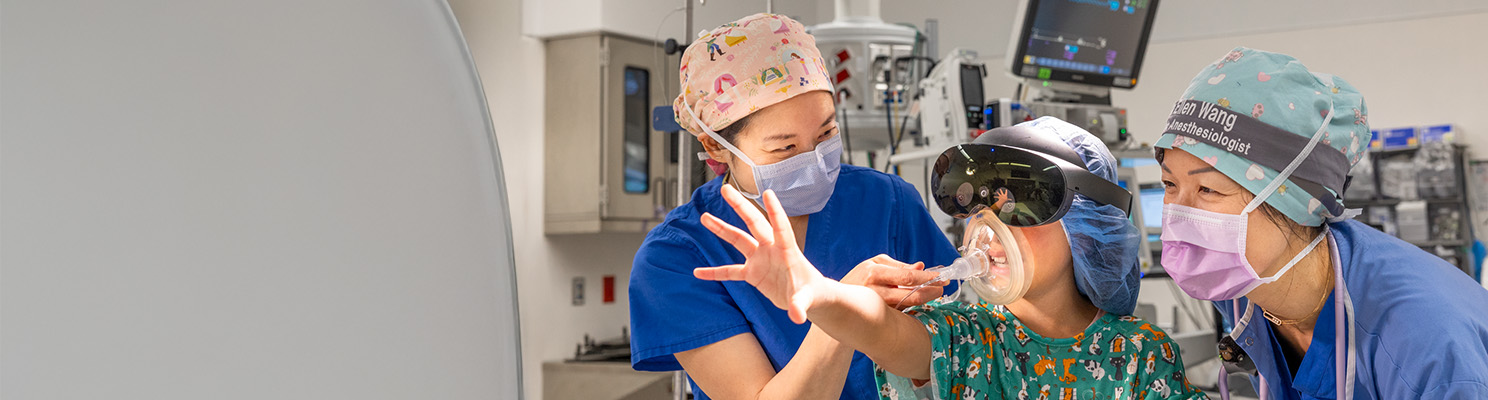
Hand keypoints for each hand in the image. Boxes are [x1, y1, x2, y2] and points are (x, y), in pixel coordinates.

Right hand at [694, 185, 826, 323]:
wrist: (806, 298)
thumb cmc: (811, 294)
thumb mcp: (806, 300)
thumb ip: (800, 306)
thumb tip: (797, 317)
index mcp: (787, 251)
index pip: (780, 227)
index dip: (775, 211)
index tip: (767, 192)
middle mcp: (771, 249)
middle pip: (754, 223)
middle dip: (740, 206)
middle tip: (725, 189)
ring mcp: (759, 259)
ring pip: (738, 240)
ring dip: (722, 229)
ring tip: (704, 218)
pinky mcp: (752, 273)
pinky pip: (730, 271)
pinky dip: (715, 272)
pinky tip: (698, 272)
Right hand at [841, 254, 945, 309]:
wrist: (837, 302)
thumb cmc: (858, 280)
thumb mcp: (875, 265)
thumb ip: (899, 266)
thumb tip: (921, 266)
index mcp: (874, 272)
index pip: (907, 275)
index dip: (926, 277)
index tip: (941, 277)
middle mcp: (875, 289)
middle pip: (910, 293)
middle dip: (930, 290)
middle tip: (943, 287)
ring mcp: (876, 304)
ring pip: (908, 304)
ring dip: (924, 298)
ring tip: (935, 293)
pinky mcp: (878, 315)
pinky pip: (901, 311)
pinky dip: (913, 306)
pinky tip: (921, 302)